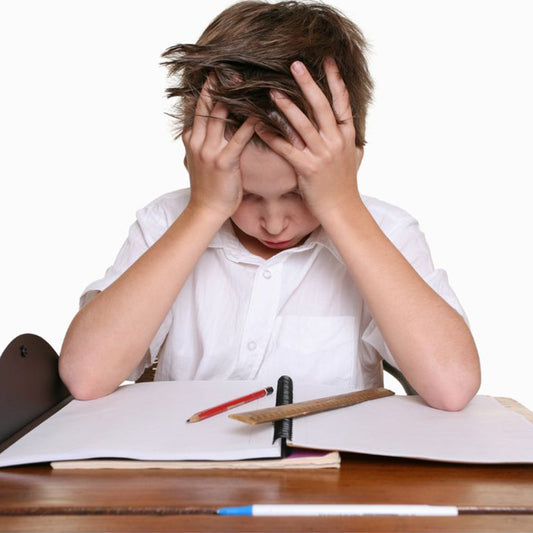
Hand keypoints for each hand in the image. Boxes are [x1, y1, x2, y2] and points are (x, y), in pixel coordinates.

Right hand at [183, 75, 257, 220]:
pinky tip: (260, 112)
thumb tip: (218, 127)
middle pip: (206, 104)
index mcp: (191, 139)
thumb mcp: (202, 160)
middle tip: (230, 65)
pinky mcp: (223, 162)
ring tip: (244, 79)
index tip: (217, 71)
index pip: (198, 107)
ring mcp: (208, 151)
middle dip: (217, 83)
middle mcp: (197, 141)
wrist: (206, 211)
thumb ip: (207, 141)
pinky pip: (238, 138)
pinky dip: (250, 123)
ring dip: (232, 96)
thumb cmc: (209, 187)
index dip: (207, 88)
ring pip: (218, 115)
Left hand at [254, 58, 363, 220]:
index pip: (342, 103)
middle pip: (322, 107)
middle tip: (295, 65)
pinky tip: (259, 126)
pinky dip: (272, 136)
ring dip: (286, 106)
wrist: (342, 210)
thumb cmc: (343, 185)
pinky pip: (286, 148)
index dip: (335, 80)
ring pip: (303, 125)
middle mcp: (336, 142)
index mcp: (346, 136)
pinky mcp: (307, 169)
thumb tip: (350, 129)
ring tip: (272, 91)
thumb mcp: (353, 158)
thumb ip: (349, 141)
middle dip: (308, 84)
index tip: (326, 61)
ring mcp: (322, 155)